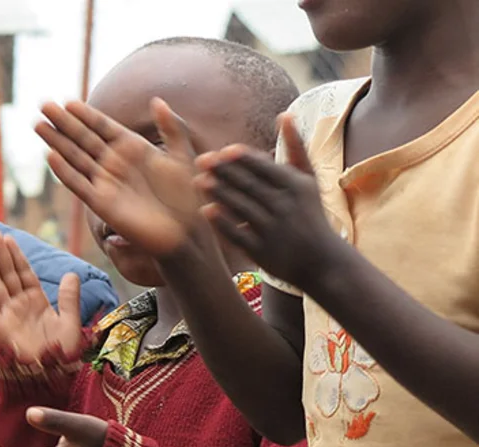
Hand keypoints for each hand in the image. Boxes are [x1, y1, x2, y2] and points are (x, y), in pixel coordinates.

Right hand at [0, 231, 83, 363]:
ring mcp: (9, 316)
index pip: (24, 274)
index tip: (9, 239)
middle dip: (0, 255)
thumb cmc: (63, 353)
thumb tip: (71, 275)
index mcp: (36, 302)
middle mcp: (20, 306)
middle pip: (7, 275)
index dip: (16, 256)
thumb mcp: (71, 321)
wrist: (53, 375)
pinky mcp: (0, 328)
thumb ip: (69, 298)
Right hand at [38, 99, 206, 256]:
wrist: (188, 230)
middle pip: (83, 138)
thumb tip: (156, 100)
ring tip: (38, 125)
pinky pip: (79, 185)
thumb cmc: (189, 196)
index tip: (67, 101)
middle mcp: (115, 164)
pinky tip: (50, 157)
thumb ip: (171, 127)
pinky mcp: (102, 204)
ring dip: (56, 142)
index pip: (103, 126)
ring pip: (75, 157)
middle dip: (63, 122)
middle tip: (44, 105)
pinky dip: (64, 172)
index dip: (85, 114)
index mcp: (132, 149)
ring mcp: (106, 183)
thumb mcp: (183, 155)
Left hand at [196, 115, 338, 291]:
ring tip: (198, 181)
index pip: (265, 169)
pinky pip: (238, 233)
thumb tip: (284, 114)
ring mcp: (272, 229)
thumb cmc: (310, 213)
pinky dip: (222, 222)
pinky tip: (205, 210)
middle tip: (200, 160)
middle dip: (224, 172)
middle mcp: (285, 206)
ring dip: (219, 193)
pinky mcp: (261, 250)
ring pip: (241, 207)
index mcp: (296, 186)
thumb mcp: (308, 179)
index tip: (223, 150)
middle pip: (250, 185)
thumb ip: (295, 147)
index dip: (244, 159)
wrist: (321, 260)